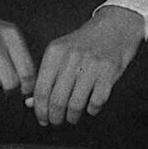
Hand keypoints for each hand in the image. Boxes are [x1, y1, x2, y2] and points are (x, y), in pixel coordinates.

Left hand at [30, 7, 146, 125]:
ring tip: (72, 118)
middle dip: (55, 118)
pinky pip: (96, 101)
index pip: (41, 89)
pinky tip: (90, 108)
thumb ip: (46, 76)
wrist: (116, 25)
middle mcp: (71, 58)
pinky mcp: (109, 72)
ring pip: (76, 104)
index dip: (40, 110)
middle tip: (56, 122)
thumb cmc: (85, 43)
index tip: (42, 119)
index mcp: (55, 52)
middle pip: (57, 100)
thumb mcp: (61, 52)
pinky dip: (92, 110)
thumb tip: (31, 103)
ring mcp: (91, 65)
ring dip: (72, 117)